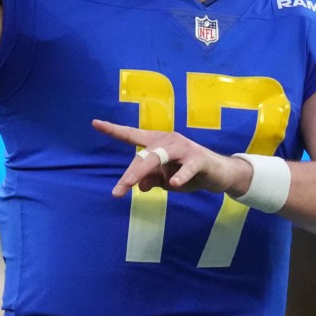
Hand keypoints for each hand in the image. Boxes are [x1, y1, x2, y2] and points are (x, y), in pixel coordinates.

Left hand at [92, 119, 250, 198]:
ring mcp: (184, 148)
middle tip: (118, 191)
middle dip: (130, 173)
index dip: (114, 130)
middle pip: (144, 155)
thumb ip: (152, 180)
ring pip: (160, 158)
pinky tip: (174, 183)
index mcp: (157, 143)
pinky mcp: (199, 158)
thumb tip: (140, 185)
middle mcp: (168, 141)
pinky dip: (180, 176)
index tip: (95, 123)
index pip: (132, 136)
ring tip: (131, 185)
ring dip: (144, 171)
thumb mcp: (166, 180)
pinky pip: (187, 167)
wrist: (219, 174)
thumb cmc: (189, 174)